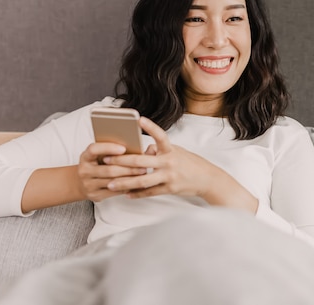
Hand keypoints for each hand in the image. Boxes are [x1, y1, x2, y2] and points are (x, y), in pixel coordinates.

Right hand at [77, 142, 148, 201]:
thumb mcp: (98, 155)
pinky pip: (114, 192)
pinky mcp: (95, 195)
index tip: (123, 148)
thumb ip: (110, 150)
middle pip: (108, 169)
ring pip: (113, 181)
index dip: (108, 148)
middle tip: (143, 165)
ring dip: (130, 177)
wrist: (81, 183)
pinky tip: (136, 182)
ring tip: (142, 173)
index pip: (93, 150)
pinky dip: (126, 186)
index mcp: (85, 157)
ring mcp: (88, 185)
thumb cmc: (96, 165)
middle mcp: (84, 171)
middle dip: (128, 167)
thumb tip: (133, 146)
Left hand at [102, 117, 257, 212]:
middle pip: (141, 162)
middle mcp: (169, 162)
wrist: (207, 179)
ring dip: (124, 182)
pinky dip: (137, 193)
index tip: (138, 119)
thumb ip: (160, 150)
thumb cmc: (190, 163)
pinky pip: (149, 192)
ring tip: (110, 183)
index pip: (160, 136)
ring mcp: (169, 177)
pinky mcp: (169, 189)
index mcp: (171, 150)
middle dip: (121, 161)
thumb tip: (144, 150)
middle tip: (106, 160)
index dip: (150, 127)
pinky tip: (126, 193)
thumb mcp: (177, 152)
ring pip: (142, 180)